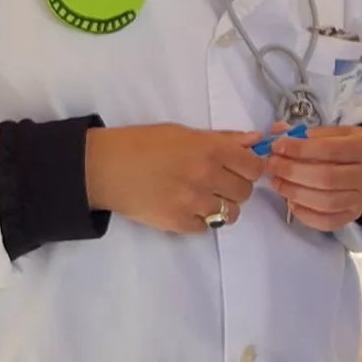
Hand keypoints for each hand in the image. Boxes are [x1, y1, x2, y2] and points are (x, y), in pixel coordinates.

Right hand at [84, 124, 265, 233]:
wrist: (106, 168)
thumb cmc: (142, 144)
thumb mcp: (183, 132)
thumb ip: (223, 138)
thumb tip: (255, 140)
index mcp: (209, 149)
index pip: (253, 167)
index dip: (252, 168)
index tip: (243, 168)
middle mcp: (206, 176)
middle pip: (245, 192)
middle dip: (236, 187)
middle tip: (220, 182)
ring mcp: (193, 203)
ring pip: (230, 214)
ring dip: (222, 206)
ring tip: (203, 197)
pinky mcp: (179, 223)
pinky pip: (207, 228)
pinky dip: (201, 220)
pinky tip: (187, 208)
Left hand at [263, 125, 361, 230]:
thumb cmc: (352, 147)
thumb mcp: (337, 133)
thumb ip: (308, 134)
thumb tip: (277, 132)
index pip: (329, 150)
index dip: (299, 149)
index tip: (277, 146)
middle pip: (326, 178)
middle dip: (292, 172)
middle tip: (272, 165)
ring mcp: (360, 200)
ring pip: (326, 202)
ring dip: (295, 192)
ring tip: (277, 182)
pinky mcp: (352, 216)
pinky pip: (327, 222)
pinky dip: (305, 215)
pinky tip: (291, 202)